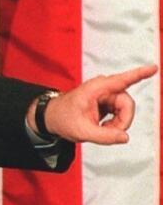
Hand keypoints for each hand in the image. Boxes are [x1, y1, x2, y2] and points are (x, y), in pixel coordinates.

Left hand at [30, 64, 157, 144]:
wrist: (53, 118)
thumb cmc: (63, 119)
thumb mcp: (81, 131)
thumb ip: (104, 136)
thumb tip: (125, 137)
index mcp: (96, 89)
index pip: (122, 80)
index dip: (140, 74)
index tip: (154, 67)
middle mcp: (104, 88)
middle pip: (127, 104)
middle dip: (122, 121)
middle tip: (109, 132)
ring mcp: (107, 94)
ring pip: (126, 110)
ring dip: (118, 123)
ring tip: (101, 129)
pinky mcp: (109, 101)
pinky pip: (121, 113)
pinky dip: (115, 123)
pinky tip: (102, 126)